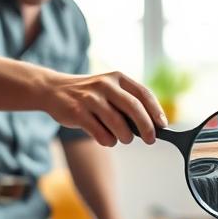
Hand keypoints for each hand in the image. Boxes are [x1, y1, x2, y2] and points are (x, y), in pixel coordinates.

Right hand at [46, 70, 166, 146]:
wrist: (54, 90)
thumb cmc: (90, 95)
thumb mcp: (110, 89)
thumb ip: (128, 103)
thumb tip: (152, 126)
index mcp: (117, 78)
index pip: (143, 94)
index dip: (156, 111)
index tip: (163, 126)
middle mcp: (105, 85)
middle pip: (134, 108)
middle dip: (146, 127)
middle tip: (150, 139)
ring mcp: (90, 98)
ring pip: (117, 123)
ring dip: (125, 137)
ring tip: (124, 139)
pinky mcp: (77, 112)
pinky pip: (100, 133)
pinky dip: (108, 141)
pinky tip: (107, 139)